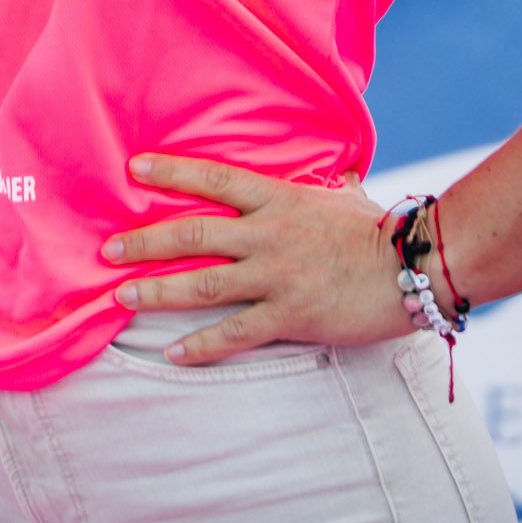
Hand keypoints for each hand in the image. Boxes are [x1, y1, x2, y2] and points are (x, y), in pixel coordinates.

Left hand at [101, 154, 405, 364]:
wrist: (413, 266)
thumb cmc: (380, 228)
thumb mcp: (345, 195)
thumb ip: (327, 184)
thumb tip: (337, 172)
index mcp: (278, 199)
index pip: (214, 180)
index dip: (172, 173)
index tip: (135, 169)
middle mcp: (268, 235)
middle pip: (193, 234)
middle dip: (145, 240)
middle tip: (108, 247)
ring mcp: (276, 276)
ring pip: (203, 284)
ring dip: (158, 291)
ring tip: (122, 296)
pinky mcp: (290, 315)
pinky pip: (236, 333)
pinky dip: (202, 344)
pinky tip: (174, 353)